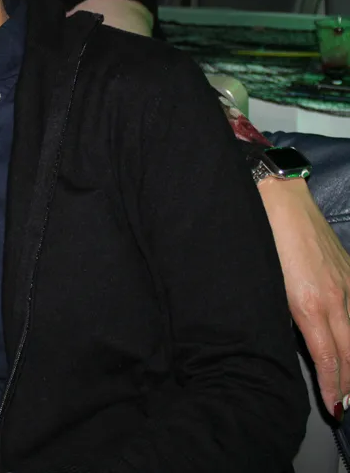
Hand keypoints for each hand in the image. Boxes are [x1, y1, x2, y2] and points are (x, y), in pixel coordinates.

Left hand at [260, 176, 349, 413]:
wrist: (279, 198)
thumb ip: (282, 312)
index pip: (328, 356)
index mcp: (310, 305)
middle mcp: (336, 298)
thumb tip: (289, 335)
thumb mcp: (266, 284)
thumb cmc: (262, 240)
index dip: (332, 384)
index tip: (334, 406)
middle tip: (345, 404)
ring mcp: (347, 283)